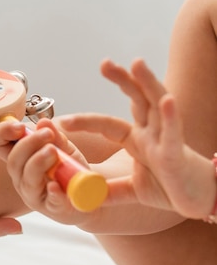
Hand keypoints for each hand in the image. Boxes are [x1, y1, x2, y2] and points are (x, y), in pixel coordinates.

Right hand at [0, 118, 92, 225]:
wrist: (89, 199)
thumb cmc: (70, 173)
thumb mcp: (64, 150)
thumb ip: (55, 137)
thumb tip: (44, 122)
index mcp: (20, 161)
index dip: (2, 133)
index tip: (19, 126)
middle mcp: (21, 178)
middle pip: (13, 161)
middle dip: (28, 143)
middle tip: (47, 134)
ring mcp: (34, 195)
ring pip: (27, 178)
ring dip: (38, 161)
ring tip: (53, 151)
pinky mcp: (53, 208)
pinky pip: (50, 201)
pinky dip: (52, 192)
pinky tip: (55, 185)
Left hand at [61, 59, 216, 218]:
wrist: (200, 201)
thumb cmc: (171, 189)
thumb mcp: (132, 191)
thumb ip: (111, 190)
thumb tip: (85, 196)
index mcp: (138, 140)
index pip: (108, 124)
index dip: (86, 121)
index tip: (64, 121)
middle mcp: (152, 133)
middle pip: (137, 100)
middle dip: (122, 80)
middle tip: (104, 63)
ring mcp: (166, 140)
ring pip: (157, 105)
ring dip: (147, 83)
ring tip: (136, 63)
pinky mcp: (177, 154)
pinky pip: (174, 132)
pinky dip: (170, 116)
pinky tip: (166, 100)